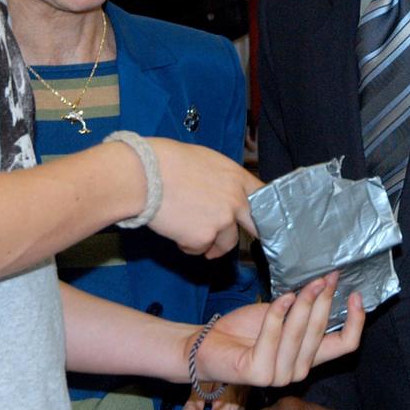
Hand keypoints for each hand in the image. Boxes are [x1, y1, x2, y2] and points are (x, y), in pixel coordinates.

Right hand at [144, 139, 261, 257]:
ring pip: (225, 243)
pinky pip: (199, 248)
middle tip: (239, 237)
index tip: (259, 217)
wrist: (145, 175)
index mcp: (236, 177)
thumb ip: (220, 179)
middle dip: (249, 234)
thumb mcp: (204, 160)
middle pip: (255, 226)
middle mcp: (236, 200)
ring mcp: (222, 221)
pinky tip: (175, 229)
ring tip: (188, 230)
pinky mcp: (204, 238)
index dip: (262, 208)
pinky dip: (188, 245)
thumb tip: (218, 192)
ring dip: (210, 242)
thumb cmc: (167, 161)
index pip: (264, 196)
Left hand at [195, 273, 363, 388]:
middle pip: (322, 332)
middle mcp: (297, 371)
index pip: (345, 346)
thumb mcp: (283, 314)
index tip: (356, 294)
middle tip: (325, 276)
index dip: (356, 321)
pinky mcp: (258, 373)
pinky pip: (274, 335)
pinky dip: (279, 313)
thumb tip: (328, 281)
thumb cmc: (245, 329)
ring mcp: (278, 376)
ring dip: (304, 303)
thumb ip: (304, 308)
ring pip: (300, 333)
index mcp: (308, 357)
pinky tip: (282, 297)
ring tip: (303, 284)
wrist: (208, 343)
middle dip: (325, 300)